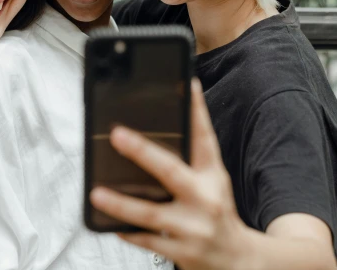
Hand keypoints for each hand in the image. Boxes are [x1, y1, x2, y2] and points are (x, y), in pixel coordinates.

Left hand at [89, 79, 247, 269]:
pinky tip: (109, 224)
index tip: (186, 85)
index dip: (197, 110)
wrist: (239, 261)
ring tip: (97, 193)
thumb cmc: (217, 211)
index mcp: (212, 176)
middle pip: (171, 171)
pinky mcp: (182, 253)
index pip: (206, 137)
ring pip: (151, 214)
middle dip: (142, 152)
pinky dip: (127, 231)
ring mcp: (193, 228)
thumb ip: (192, 154)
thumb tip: (173, 114)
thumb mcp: (213, 180)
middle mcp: (205, 199)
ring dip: (121, 204)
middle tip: (117, 135)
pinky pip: (147, 241)